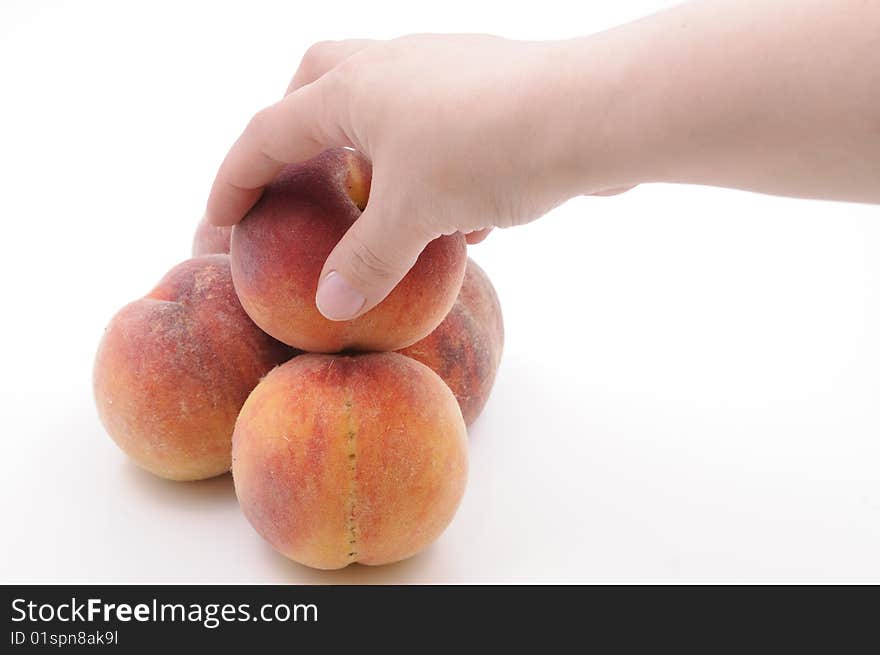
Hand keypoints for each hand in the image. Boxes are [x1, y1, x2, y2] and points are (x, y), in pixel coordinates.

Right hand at [205, 35, 629, 319]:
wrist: (591, 113)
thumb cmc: (487, 150)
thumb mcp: (414, 215)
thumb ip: (367, 261)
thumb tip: (330, 306)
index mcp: (352, 88)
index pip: (268, 133)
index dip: (235, 179)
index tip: (216, 220)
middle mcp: (390, 66)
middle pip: (316, 84)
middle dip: (294, 130)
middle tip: (293, 177)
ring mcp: (442, 70)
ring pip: (384, 106)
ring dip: (371, 153)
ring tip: (377, 209)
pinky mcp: (488, 88)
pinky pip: (439, 128)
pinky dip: (432, 170)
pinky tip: (458, 223)